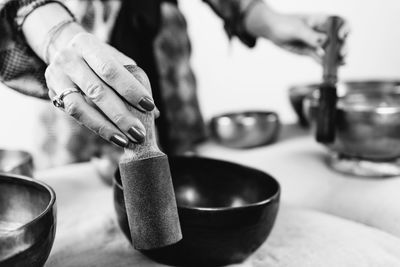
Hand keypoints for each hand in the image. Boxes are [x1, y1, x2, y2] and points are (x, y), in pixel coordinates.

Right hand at [45, 25, 155, 147]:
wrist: (66, 55)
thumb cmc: (100, 60)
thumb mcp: (116, 62)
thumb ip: (134, 83)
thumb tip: (155, 113)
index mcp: (87, 44)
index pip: (110, 69)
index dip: (130, 89)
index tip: (149, 106)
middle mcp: (68, 58)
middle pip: (96, 91)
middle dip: (121, 115)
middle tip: (140, 132)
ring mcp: (56, 76)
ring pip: (80, 107)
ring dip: (106, 127)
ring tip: (126, 140)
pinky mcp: (53, 94)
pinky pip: (75, 115)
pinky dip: (97, 127)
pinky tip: (114, 137)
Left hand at [244, 3, 348, 63]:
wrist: (272, 31)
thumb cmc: (284, 23)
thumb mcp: (297, 28)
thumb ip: (310, 36)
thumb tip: (324, 42)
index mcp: (321, 20)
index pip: (339, 22)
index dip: (344, 28)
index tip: (341, 36)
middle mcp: (321, 31)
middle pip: (338, 39)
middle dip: (343, 46)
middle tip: (341, 54)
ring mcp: (316, 42)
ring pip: (331, 50)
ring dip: (336, 57)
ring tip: (340, 64)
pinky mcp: (310, 51)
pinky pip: (320, 58)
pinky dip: (325, 63)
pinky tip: (329, 67)